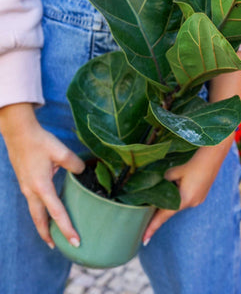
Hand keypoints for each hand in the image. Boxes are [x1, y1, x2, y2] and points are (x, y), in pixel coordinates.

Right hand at [0, 103, 84, 248]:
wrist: (19, 132)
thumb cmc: (40, 142)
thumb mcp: (61, 152)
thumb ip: (74, 164)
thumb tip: (82, 171)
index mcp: (42, 186)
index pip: (57, 213)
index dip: (67, 228)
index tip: (75, 241)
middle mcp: (31, 191)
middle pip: (39, 219)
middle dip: (48, 234)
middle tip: (58, 246)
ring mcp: (26, 187)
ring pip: (34, 212)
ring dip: (42, 224)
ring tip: (51, 233)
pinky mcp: (24, 181)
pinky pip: (32, 202)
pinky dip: (39, 211)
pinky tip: (46, 208)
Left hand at [142, 134, 233, 244]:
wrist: (213, 155)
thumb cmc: (193, 162)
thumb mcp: (173, 172)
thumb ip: (162, 182)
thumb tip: (154, 188)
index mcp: (184, 200)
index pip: (163, 217)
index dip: (152, 227)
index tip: (143, 240)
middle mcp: (192, 203)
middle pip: (170, 210)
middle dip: (158, 212)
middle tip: (143, 219)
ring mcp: (198, 200)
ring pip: (178, 204)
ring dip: (169, 201)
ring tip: (161, 195)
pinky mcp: (200, 195)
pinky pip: (185, 199)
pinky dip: (177, 196)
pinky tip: (176, 187)